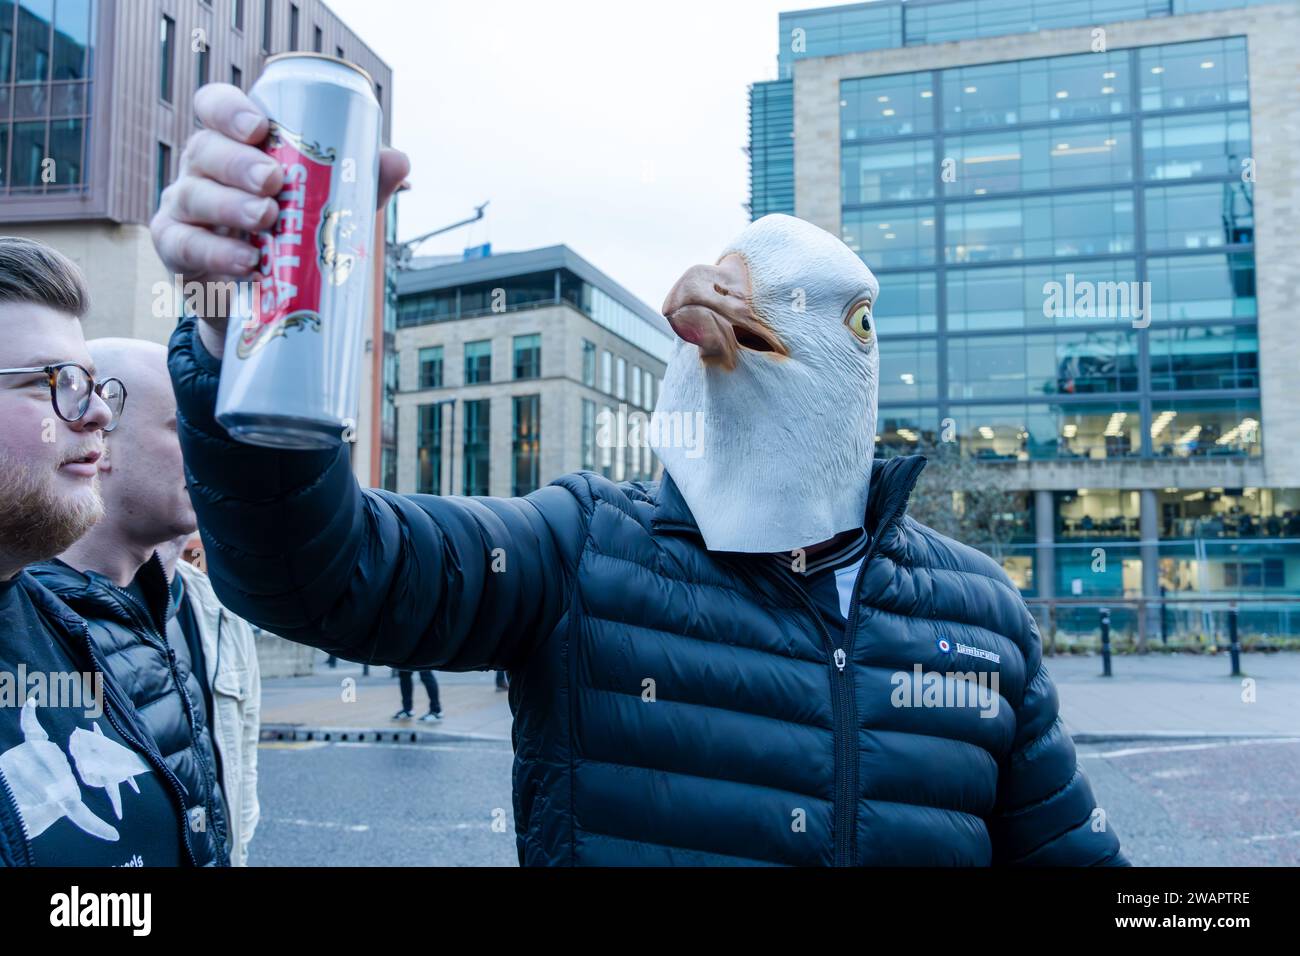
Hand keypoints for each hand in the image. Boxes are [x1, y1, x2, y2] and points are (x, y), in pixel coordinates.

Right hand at [150, 82, 409, 356]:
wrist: (262, 295)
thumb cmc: (293, 231)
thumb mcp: (328, 203)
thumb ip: (360, 181)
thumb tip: (400, 163)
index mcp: (233, 144)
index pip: (215, 106)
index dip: (229, 110)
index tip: (260, 127)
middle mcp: (202, 168)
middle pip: (204, 149)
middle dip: (238, 163)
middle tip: (274, 181)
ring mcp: (182, 208)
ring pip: (192, 196)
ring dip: (228, 206)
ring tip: (265, 220)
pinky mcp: (177, 251)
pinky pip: (184, 246)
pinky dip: (216, 254)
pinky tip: (246, 264)